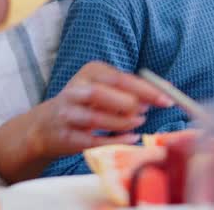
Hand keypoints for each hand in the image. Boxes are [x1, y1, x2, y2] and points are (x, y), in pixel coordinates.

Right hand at [0, 61, 172, 182]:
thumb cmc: (84, 104)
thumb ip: (127, 91)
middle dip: (130, 104)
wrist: (46, 126)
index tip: (166, 99)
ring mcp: (68, 113)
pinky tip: (132, 138)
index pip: (119, 78)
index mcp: (89, 72)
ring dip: (123, 123)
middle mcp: (75, 90)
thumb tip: (157, 97)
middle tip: (146, 113)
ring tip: (138, 124)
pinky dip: (116, 140)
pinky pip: (94, 139)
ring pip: (96, 117)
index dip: (145, 89)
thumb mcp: (103, 89)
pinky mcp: (67, 136)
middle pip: (103, 93)